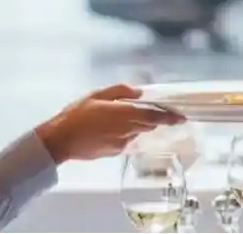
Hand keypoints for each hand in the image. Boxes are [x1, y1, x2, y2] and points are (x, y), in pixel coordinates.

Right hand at [35, 84, 184, 162]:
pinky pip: (127, 140)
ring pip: (138, 132)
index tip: (182, 117)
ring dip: (137, 125)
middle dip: (155, 118)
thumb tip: (139, 92)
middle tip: (156, 111)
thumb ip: (120, 91)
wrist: (60, 141)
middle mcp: (127, 130)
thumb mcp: (96, 95)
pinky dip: (125, 133)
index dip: (170, 117)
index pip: (154, 116)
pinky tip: (109, 129)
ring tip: (120, 117)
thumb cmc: (76, 115)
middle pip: (149, 124)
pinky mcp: (115, 152)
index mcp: (124, 114)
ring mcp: (122, 143)